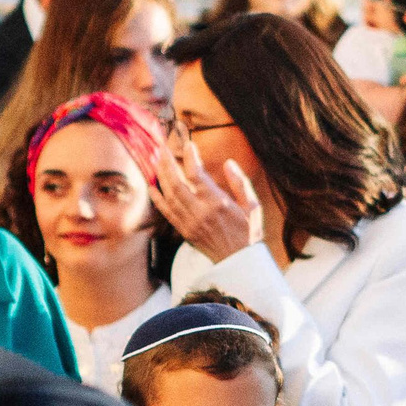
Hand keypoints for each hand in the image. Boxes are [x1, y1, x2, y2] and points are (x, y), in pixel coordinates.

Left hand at [151, 125, 263, 262]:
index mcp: (218, 203)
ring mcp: (190, 222)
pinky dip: (157, 199)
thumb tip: (228, 163)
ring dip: (161, 176)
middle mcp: (200, 212)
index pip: (197, 174)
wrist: (239, 262)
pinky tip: (152, 186)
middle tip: (163, 148)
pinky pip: (166, 212)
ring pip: (169, 195)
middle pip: (176, 183)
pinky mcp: (184, 231)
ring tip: (157, 161)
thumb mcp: (253, 206)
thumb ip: (240, 183)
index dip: (190, 157)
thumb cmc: (249, 232)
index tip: (188, 144)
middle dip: (167, 163)